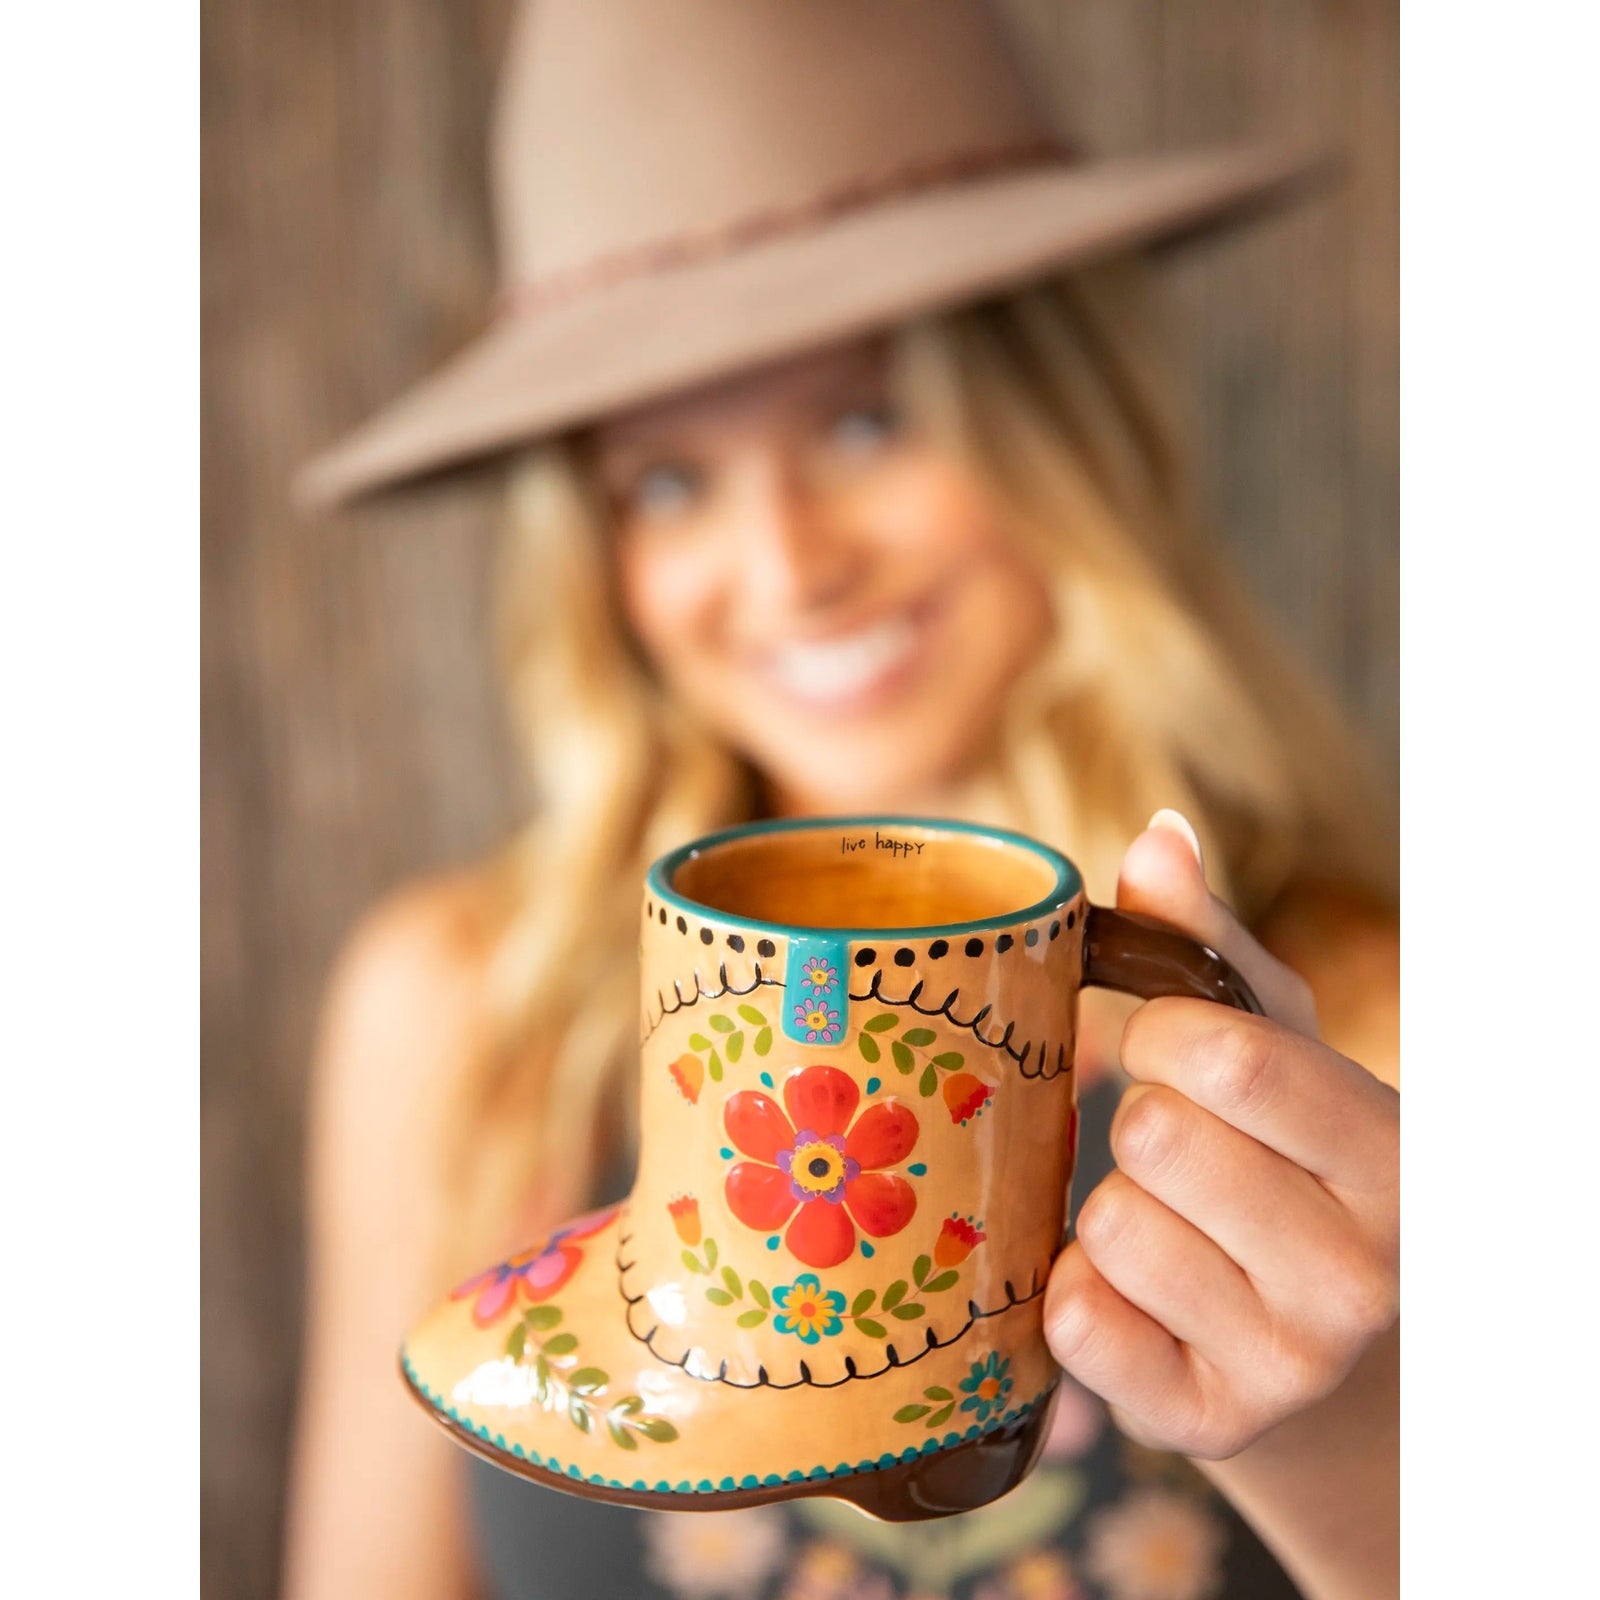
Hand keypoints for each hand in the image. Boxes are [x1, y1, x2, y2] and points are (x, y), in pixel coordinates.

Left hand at [1043, 814, 1399, 1459]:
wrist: (1326, 1353)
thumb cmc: (1291, 1168)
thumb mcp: (1282, 1053)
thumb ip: (1212, 945)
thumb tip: (1157, 834)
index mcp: (1394, 1158)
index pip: (1230, 1057)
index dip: (1161, 1034)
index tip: (1164, 1047)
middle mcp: (1362, 1274)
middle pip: (1155, 1138)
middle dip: (1140, 1123)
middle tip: (1177, 1154)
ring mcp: (1289, 1363)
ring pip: (1107, 1226)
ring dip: (1108, 1211)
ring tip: (1170, 1230)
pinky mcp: (1206, 1424)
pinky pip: (1076, 1323)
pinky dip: (1079, 1295)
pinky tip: (1137, 1299)